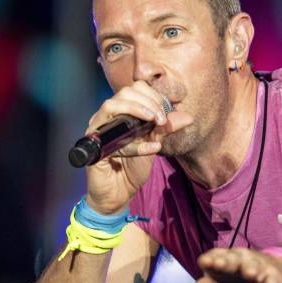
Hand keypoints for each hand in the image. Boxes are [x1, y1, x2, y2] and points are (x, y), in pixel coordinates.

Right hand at [84, 82, 192, 213]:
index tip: (170, 109)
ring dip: (138, 110)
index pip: (136, 89)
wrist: (119, 194)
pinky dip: (135, 144)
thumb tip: (187, 117)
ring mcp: (98, 129)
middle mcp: (107, 117)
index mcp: (122, 113)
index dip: (154, 95)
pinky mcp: (94, 146)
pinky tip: (152, 149)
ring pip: (112, 105)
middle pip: (124, 92)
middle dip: (148, 102)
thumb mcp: (154, 144)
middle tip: (163, 119)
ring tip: (157, 123)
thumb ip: (166, 129)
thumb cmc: (132, 168)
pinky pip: (112, 137)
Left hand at [153, 248, 281, 282]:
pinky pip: (270, 282)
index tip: (207, 261)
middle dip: (228, 260)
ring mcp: (255, 267)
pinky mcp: (271, 278)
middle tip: (222, 262)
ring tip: (250, 273)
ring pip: (253, 265)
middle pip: (232, 258)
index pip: (213, 258)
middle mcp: (236, 261)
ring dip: (251, 268)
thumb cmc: (229, 282)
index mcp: (219, 263)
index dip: (210, 259)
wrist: (266, 275)